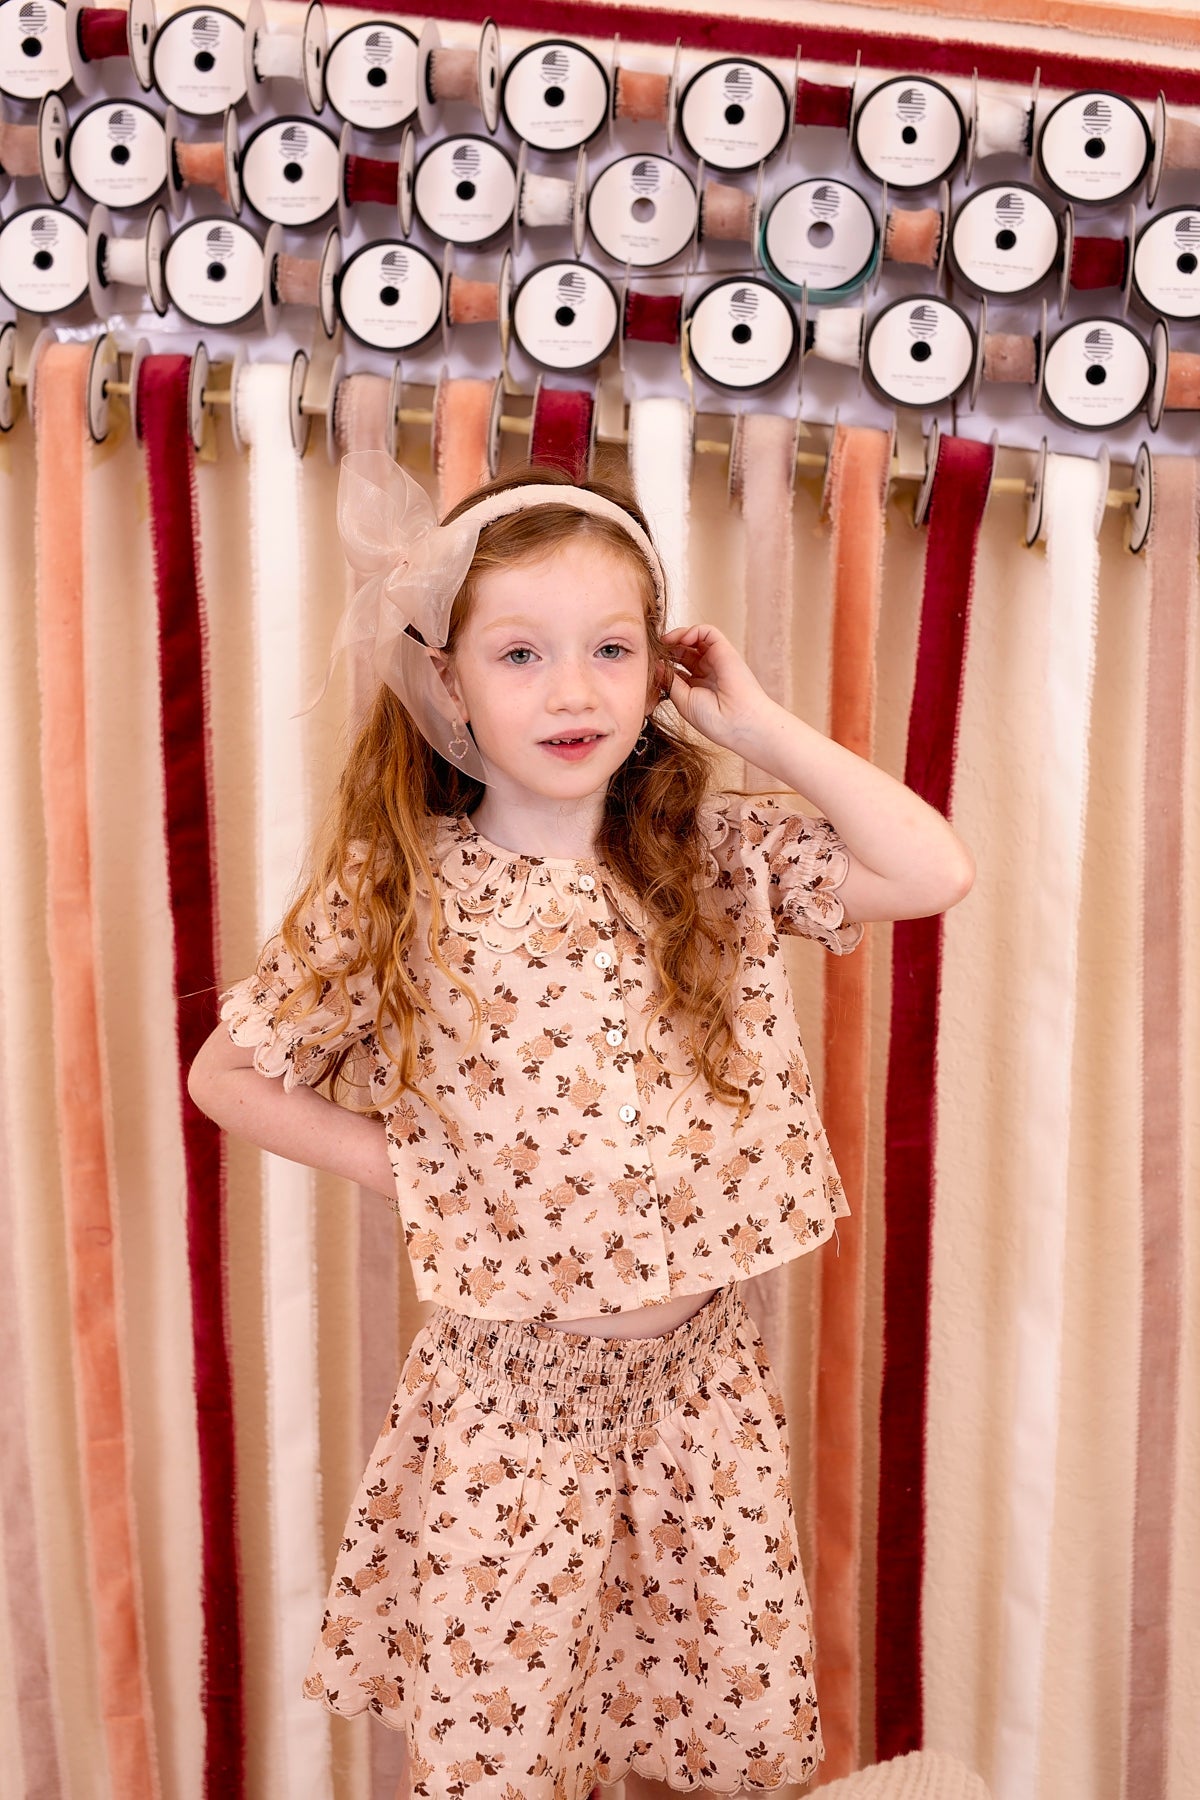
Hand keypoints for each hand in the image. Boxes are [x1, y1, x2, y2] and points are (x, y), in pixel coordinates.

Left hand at [660, 623, 776, 752]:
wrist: (737, 722)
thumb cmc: (713, 719)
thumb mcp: (682, 700)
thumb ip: (669, 680)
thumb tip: (655, 664)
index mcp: (696, 686)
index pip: (675, 666)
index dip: (662, 662)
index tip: (649, 662)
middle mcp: (706, 671)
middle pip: (682, 651)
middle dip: (667, 648)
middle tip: (654, 650)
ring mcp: (716, 659)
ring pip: (694, 639)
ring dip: (677, 637)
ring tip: (665, 642)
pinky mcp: (725, 650)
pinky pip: (707, 632)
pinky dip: (692, 631)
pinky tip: (681, 639)